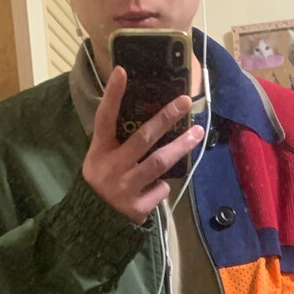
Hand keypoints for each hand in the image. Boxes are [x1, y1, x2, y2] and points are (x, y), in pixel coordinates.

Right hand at [82, 66, 204, 224]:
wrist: (96, 223)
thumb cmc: (102, 182)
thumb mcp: (99, 159)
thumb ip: (116, 142)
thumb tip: (148, 118)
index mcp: (100, 151)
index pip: (104, 118)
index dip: (113, 95)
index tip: (122, 71)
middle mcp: (112, 167)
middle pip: (143, 138)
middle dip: (166, 117)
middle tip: (185, 101)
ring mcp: (126, 187)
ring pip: (159, 162)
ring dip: (181, 146)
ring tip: (198, 132)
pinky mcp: (138, 206)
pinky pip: (161, 188)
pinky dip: (162, 185)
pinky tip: (156, 186)